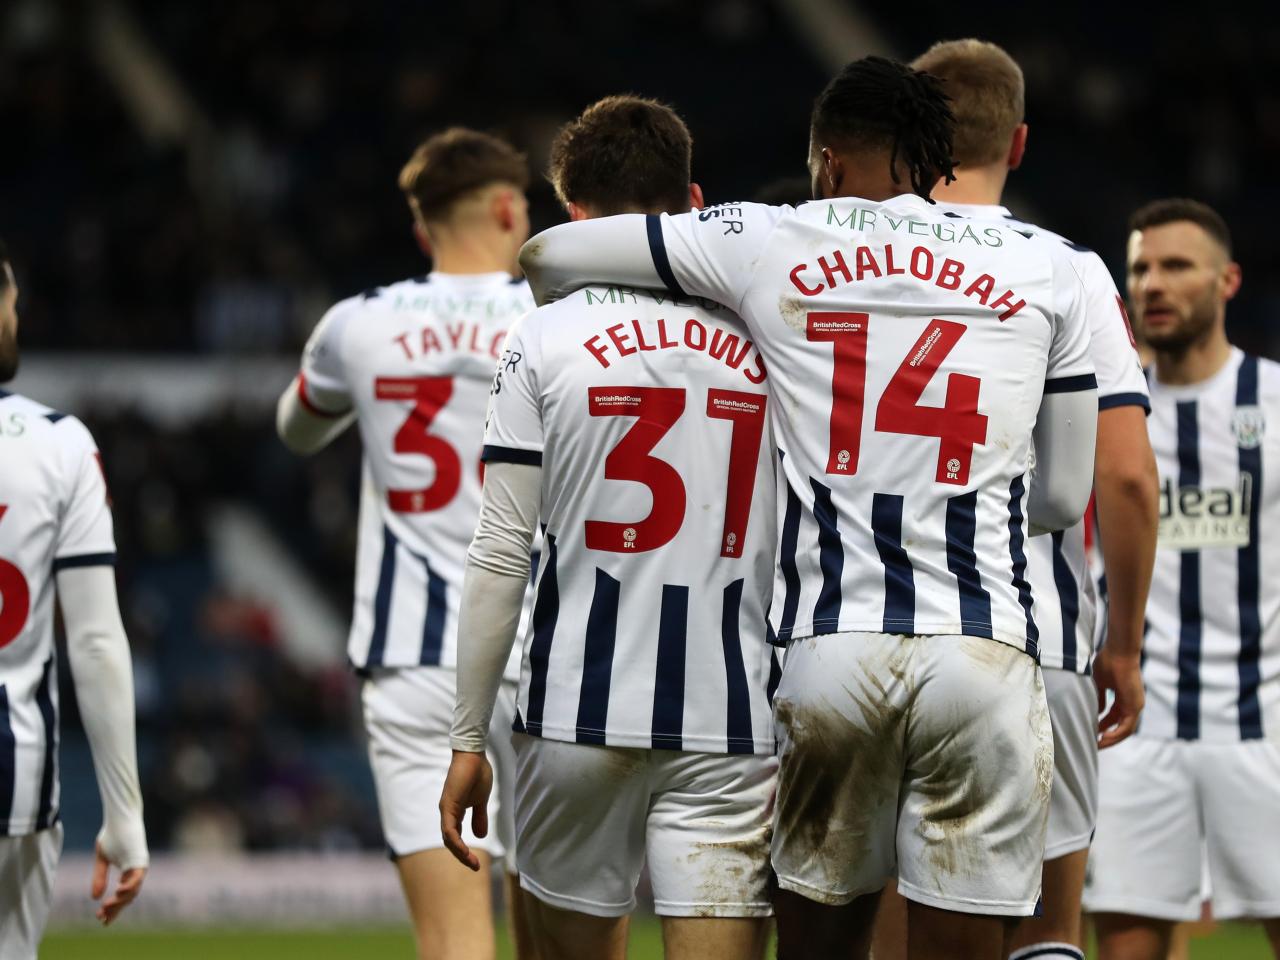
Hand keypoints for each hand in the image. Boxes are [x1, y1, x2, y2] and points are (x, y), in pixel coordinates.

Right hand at [91, 839, 145, 924]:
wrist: (120, 818)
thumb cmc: (112, 836)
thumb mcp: (102, 860)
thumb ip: (100, 877)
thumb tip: (94, 898)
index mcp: (129, 872)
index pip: (122, 895)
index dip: (112, 908)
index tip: (100, 918)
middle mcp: (136, 872)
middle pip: (128, 897)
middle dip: (115, 909)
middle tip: (102, 919)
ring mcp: (140, 867)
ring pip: (133, 891)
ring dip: (119, 901)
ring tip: (105, 908)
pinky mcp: (140, 860)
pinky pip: (137, 877)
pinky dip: (129, 887)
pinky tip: (118, 893)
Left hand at [439, 750, 492, 870]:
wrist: (474, 755)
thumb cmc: (477, 773)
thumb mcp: (481, 800)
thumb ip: (479, 817)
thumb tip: (480, 836)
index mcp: (455, 812)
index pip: (455, 838)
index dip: (464, 852)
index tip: (476, 863)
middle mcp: (447, 813)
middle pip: (450, 842)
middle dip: (462, 856)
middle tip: (475, 867)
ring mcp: (446, 809)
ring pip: (448, 839)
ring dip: (459, 853)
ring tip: (472, 863)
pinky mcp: (448, 805)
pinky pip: (449, 830)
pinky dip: (456, 842)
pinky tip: (464, 851)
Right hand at [1093, 647, 1144, 748]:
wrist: (1119, 652)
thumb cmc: (1108, 661)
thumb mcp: (1099, 683)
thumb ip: (1099, 697)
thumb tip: (1097, 711)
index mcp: (1124, 697)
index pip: (1113, 717)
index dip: (1101, 726)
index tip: (1089, 731)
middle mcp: (1132, 703)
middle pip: (1119, 726)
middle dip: (1106, 736)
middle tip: (1092, 743)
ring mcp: (1135, 705)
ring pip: (1124, 730)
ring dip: (1111, 739)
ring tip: (1096, 744)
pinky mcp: (1135, 706)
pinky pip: (1127, 727)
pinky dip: (1115, 734)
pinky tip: (1103, 738)